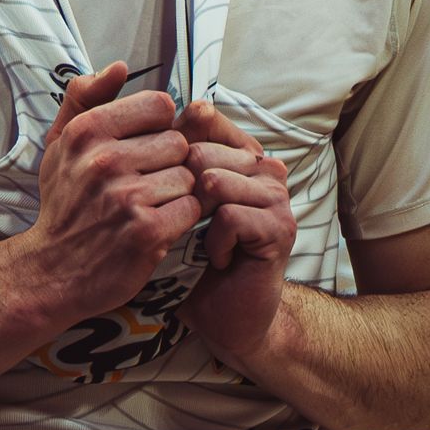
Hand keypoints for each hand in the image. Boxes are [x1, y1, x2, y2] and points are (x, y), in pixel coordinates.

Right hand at [21, 61, 200, 322]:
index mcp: (87, 131)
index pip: (160, 105)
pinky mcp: (147, 232)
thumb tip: (120, 66)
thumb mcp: (59, 143)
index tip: (143, 149)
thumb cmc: (63, 203)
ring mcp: (127, 197)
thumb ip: (84, 97)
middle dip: (168, 164)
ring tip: (150, 207)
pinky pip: (191, 209)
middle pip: (178, 142)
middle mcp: (106, 160)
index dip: (158, 127)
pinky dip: (181, 220)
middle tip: (145, 184)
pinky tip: (158, 226)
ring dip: (176, 193)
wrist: (51, 271)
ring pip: (188, 176)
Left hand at [174, 101, 295, 362]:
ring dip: (196, 220)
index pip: (203, 120)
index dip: (172, 151)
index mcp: (240, 152)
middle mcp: (264, 166)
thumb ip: (167, 157)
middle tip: (189, 227)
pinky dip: (213, 243)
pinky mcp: (280, 226)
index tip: (163, 186)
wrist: (223, 316)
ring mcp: (276, 195)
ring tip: (203, 242)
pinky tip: (217, 258)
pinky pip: (228, 216)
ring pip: (215, 180)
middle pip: (201, 152)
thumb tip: (149, 113)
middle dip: (182, 193)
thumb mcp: (173, 201)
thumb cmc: (190, 256)